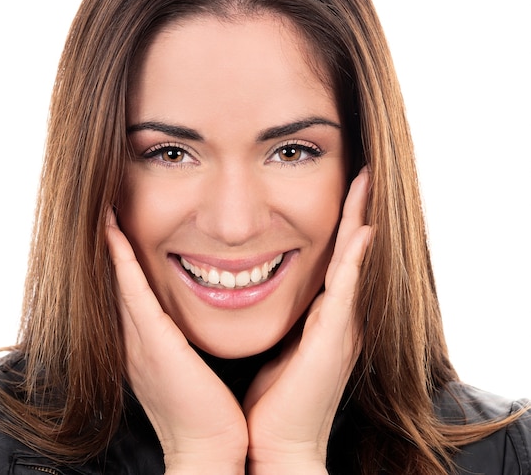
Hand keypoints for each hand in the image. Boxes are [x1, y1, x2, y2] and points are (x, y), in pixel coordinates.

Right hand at [106, 210, 247, 473]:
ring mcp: (138, 341)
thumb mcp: (191, 367)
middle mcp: (132, 340)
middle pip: (112, 282)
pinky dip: (121, 260)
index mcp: (143, 345)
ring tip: (102, 210)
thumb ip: (184, 340)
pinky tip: (114, 233)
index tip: (115, 227)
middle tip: (101, 209)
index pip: (126, 292)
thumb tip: (194, 315)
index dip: (117, 259)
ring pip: (117, 280)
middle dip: (106, 246)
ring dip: (109, 244)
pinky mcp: (153, 343)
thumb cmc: (208, 411)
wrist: (210, 449)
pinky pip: (132, 291)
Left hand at [243, 168, 371, 474]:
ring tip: (367, 183)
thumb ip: (273, 317)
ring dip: (362, 220)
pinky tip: (363, 231)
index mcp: (322, 317)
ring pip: (355, 261)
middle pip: (352, 251)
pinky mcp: (335, 341)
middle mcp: (339, 317)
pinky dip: (356, 259)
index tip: (340, 188)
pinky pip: (347, 290)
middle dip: (357, 210)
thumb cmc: (269, 401)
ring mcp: (341, 328)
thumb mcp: (273, 346)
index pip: (334, 257)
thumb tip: (250, 290)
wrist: (275, 448)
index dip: (340, 222)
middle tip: (363, 171)